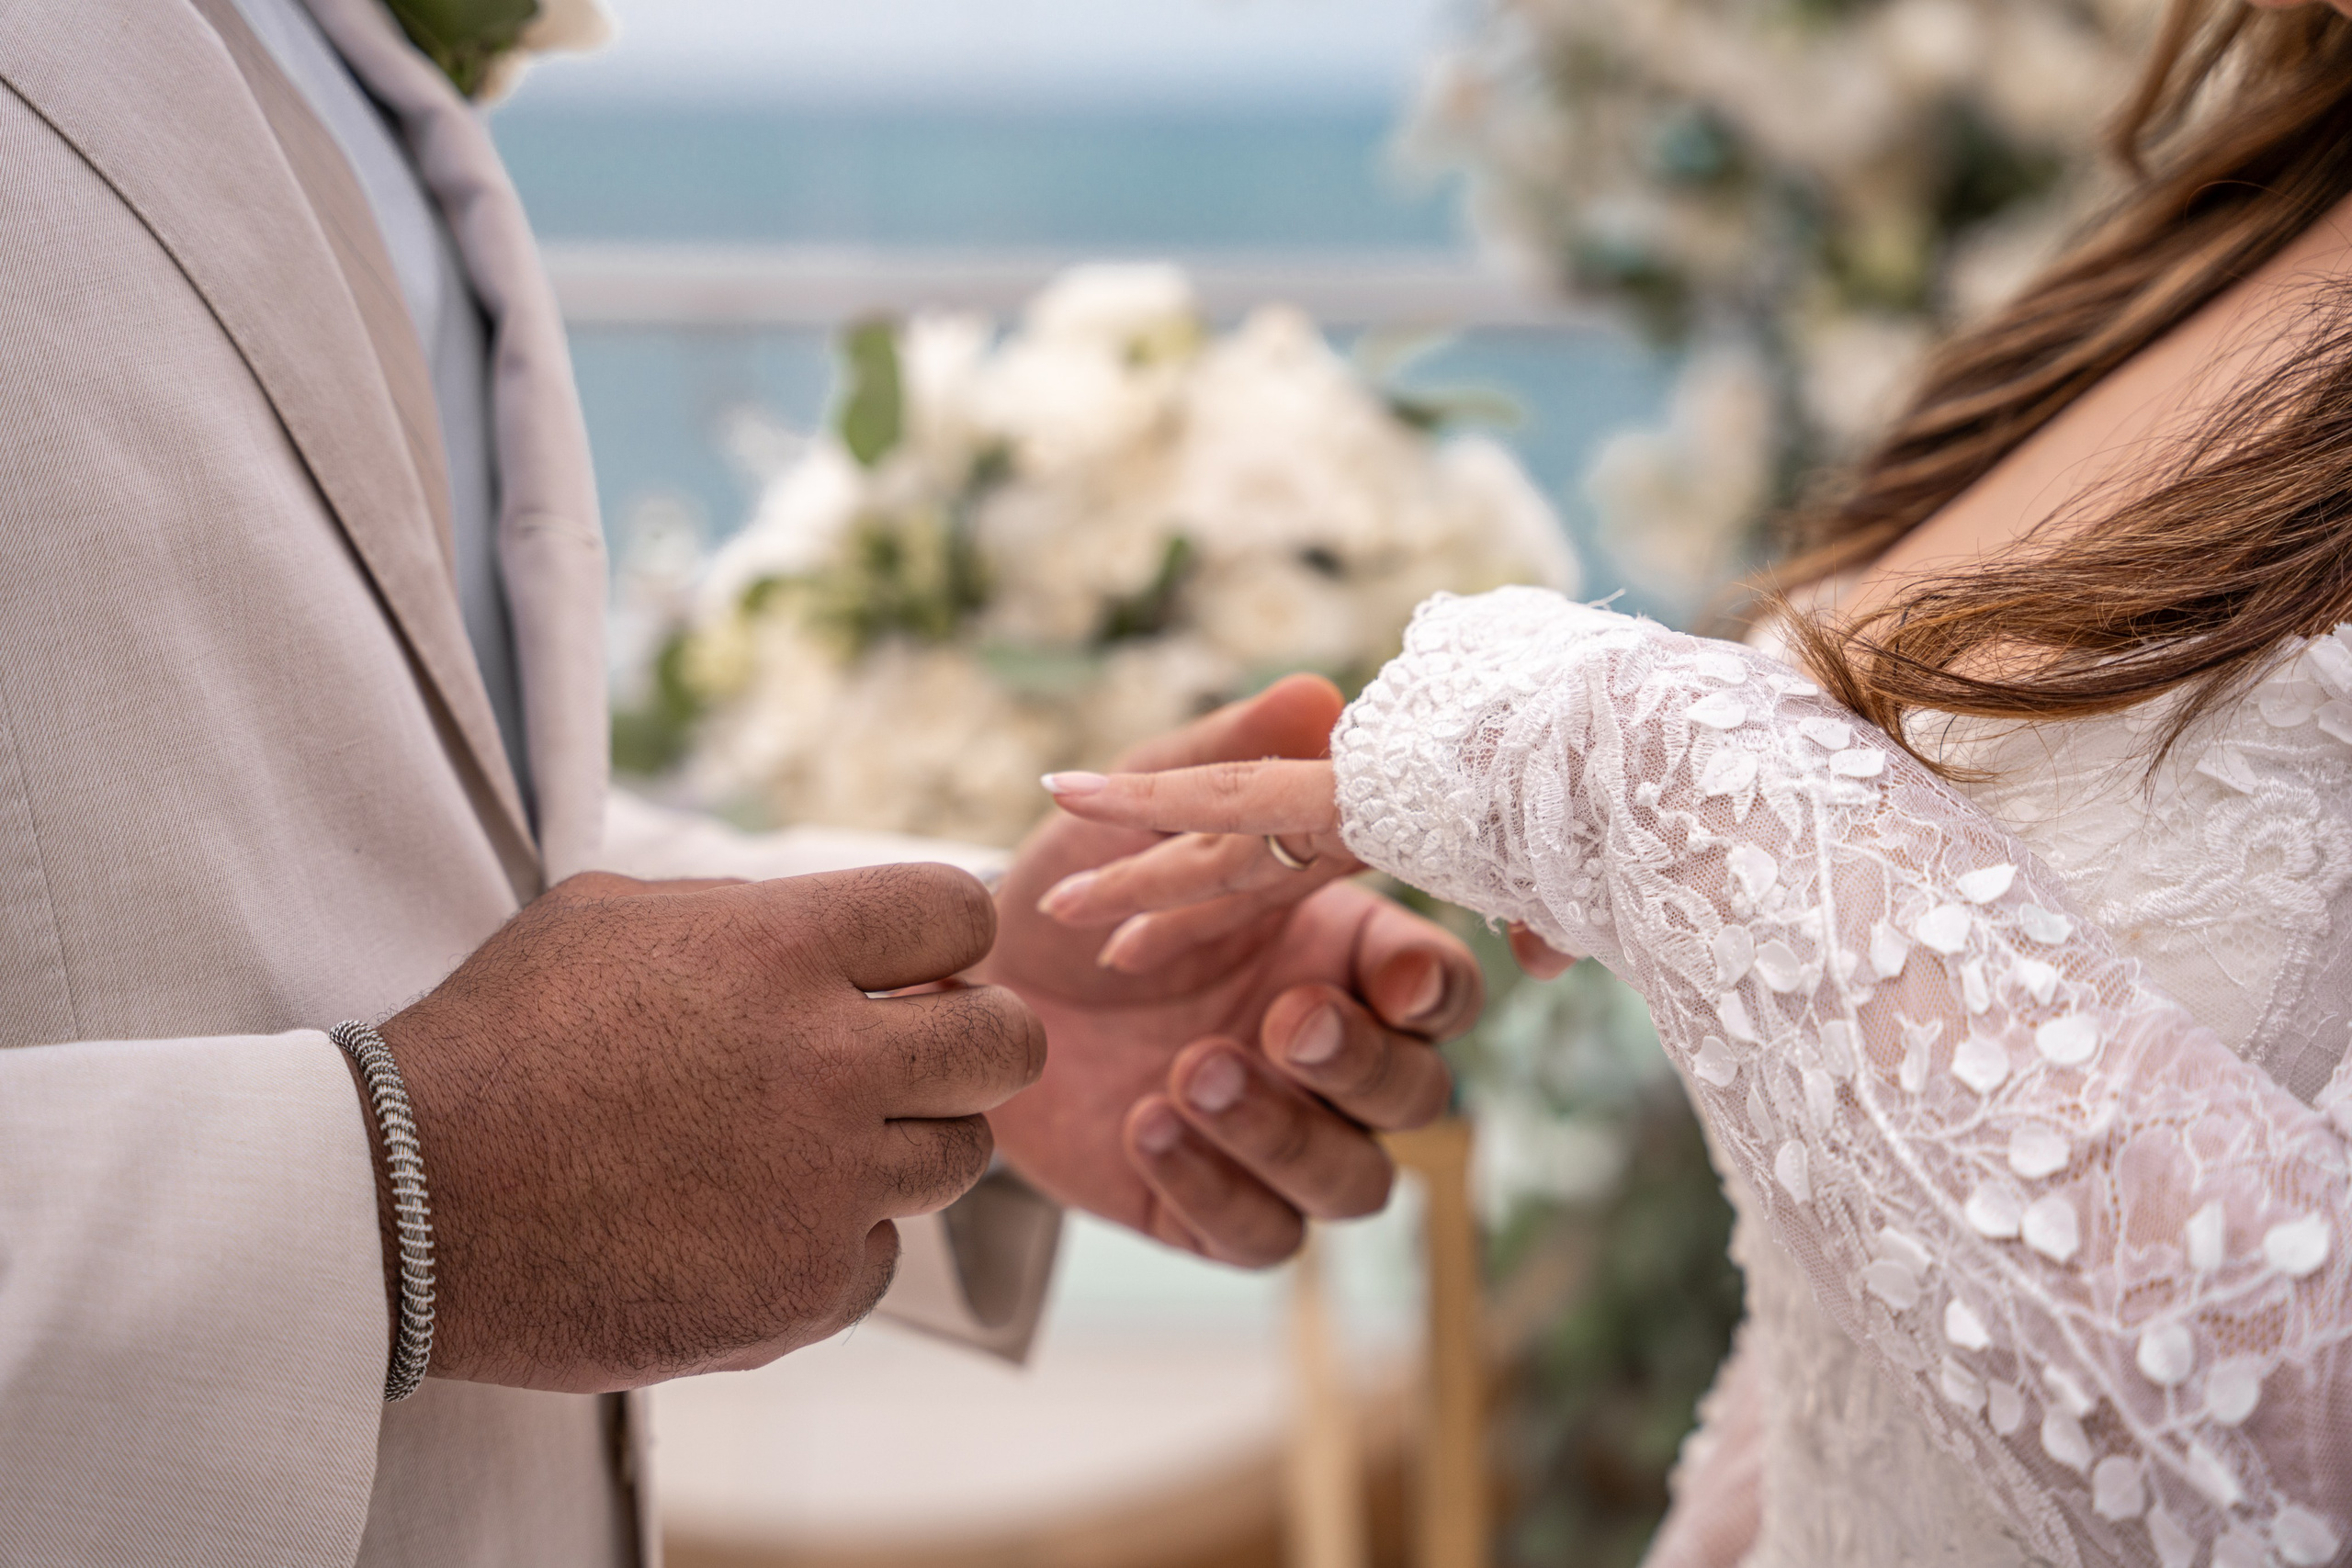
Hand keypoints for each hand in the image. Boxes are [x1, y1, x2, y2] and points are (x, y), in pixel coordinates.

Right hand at [371, 866, 1044, 1392]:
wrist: (404, 1202)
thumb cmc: (498, 1044)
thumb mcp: (610, 917)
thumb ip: (746, 913)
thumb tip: (838, 922)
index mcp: (784, 948)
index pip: (961, 913)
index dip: (946, 941)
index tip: (916, 971)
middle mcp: (828, 1062)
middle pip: (1008, 1043)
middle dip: (977, 1042)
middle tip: (923, 1056)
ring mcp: (824, 1185)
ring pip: (960, 1155)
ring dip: (906, 1142)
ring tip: (810, 1142)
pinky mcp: (803, 1288)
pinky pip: (882, 1255)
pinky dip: (834, 1241)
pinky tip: (751, 1222)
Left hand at [978, 678, 1483, 1267]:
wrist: (964, 996)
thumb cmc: (1063, 892)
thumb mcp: (1128, 819)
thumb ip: (1217, 763)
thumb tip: (1316, 696)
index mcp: (1339, 956)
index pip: (1434, 987)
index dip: (1431, 989)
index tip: (1392, 980)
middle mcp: (1327, 1058)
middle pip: (1416, 1094)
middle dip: (1359, 1061)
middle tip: (1282, 1019)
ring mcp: (1278, 1140)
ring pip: (1356, 1182)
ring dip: (1284, 1131)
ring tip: (1187, 1070)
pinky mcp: (1213, 1212)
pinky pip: (1261, 1236)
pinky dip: (1212, 1185)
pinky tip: (1144, 1125)